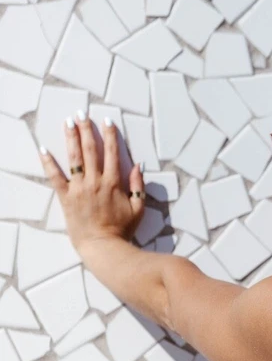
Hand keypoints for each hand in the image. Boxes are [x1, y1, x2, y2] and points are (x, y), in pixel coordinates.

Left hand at [40, 112, 145, 250]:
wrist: (103, 246)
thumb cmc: (122, 230)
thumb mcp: (139, 208)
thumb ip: (139, 186)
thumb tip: (138, 166)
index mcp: (113, 183)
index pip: (112, 153)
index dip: (109, 136)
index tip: (107, 122)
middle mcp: (95, 181)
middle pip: (90, 150)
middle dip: (86, 130)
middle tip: (82, 114)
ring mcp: (79, 188)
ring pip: (74, 158)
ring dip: (70, 138)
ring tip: (67, 123)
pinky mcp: (66, 197)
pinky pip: (55, 177)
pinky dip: (48, 163)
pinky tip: (43, 149)